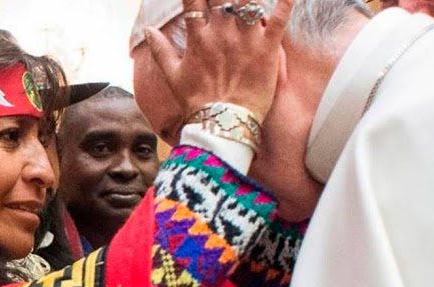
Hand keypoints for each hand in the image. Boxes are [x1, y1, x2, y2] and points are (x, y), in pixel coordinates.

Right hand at [144, 0, 292, 122]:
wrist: (223, 126)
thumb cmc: (197, 104)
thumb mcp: (173, 78)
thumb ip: (160, 51)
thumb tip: (148, 30)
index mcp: (199, 39)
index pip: (193, 1)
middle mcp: (221, 34)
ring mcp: (246, 40)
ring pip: (249, 0)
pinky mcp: (268, 50)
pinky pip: (279, 19)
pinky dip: (285, 3)